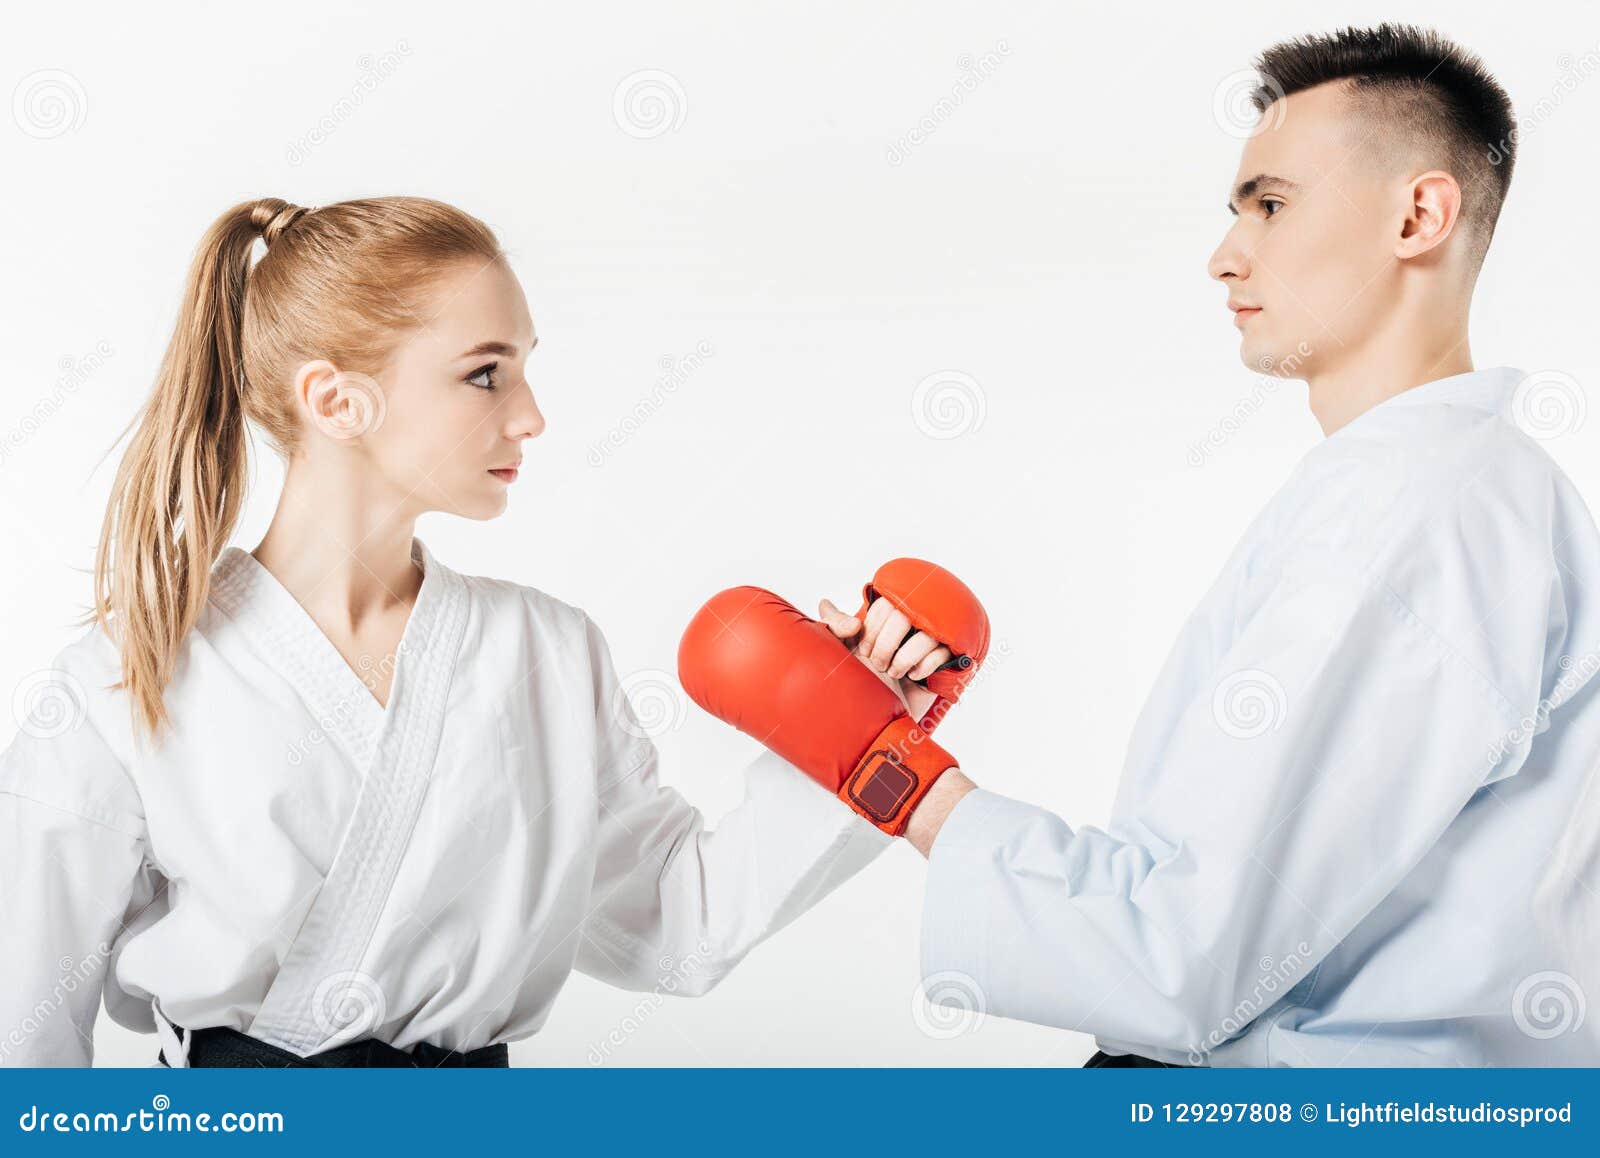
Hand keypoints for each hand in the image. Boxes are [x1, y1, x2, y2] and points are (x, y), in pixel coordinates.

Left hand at [817, 596, 952, 722]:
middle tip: (877, 665)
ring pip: (927, 635)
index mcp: (888, 615)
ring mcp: (932, 640)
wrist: (879, 715)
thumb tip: (839, 613)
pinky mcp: (946, 660)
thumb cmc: (860, 678)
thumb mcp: (840, 648)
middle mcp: (912, 623)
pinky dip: (924, 666)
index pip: (886, 604)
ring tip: (893, 673)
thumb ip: (833, 625)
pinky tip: (912, 676)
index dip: (872, 629)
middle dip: (886, 644)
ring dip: (904, 657)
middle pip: (905, 616)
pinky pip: (943, 653)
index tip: (863, 651)